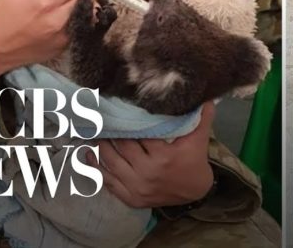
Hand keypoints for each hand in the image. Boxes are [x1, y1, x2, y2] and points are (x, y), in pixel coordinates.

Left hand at [92, 102, 215, 208]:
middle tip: (98, 117)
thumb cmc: (195, 161)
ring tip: (92, 132)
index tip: (114, 108)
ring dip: (99, 148)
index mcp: (164, 156)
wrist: (195, 193)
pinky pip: (109, 183)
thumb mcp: (199, 138)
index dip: (126, 121)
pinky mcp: (131, 198)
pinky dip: (96, 169)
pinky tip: (87, 156)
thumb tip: (205, 95)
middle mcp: (148, 172)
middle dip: (110, 132)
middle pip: (122, 148)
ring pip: (112, 164)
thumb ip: (202, 116)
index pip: (139, 135)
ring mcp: (137, 187)